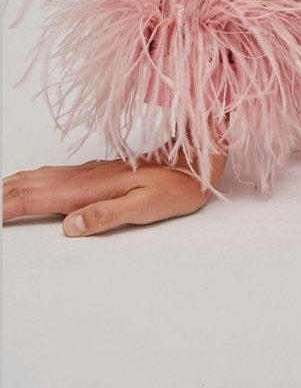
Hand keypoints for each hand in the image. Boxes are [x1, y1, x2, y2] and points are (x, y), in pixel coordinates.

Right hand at [3, 150, 225, 235]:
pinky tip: (27, 181)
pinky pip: (52, 174)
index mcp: (90, 189)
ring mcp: (88, 173)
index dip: (9, 206)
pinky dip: (29, 179)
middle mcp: (84, 177)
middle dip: (4, 195)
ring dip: (12, 186)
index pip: (38, 197)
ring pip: (40, 177)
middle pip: (32, 185)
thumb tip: (70, 226)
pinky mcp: (94, 172)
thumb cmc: (175, 187)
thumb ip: (107, 215)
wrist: (195, 160)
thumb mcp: (146, 207)